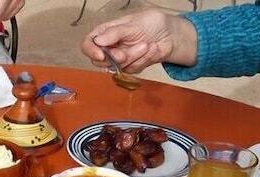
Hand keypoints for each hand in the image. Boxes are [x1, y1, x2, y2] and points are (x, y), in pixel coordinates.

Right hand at [81, 9, 196, 72]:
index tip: (101, 55)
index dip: (91, 51)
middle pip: (99, 60)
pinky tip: (152, 50)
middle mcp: (110, 47)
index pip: (88, 44)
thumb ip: (115, 33)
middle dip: (115, 58)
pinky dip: (143, 60)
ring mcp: (119, 59)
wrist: (170, 35)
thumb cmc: (151, 24)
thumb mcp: (133, 24)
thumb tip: (98, 41)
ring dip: (134, 56)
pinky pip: (131, 70)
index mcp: (106, 33)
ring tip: (146, 45)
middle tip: (125, 53)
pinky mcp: (130, 67)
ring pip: (117, 67)